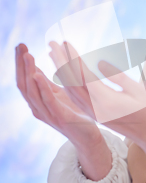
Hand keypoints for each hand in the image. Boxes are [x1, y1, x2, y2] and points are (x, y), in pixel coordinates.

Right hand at [15, 43, 111, 179]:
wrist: (88, 138)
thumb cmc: (74, 116)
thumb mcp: (58, 95)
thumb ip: (46, 84)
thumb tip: (33, 69)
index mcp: (39, 101)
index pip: (24, 79)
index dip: (21, 63)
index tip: (21, 45)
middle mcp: (39, 108)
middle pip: (24, 83)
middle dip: (21, 64)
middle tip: (21, 46)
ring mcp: (48, 113)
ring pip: (33, 91)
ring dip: (29, 71)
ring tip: (28, 55)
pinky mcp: (60, 117)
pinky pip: (48, 100)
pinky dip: (41, 87)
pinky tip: (37, 74)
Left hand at [48, 40, 145, 162]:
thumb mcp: (138, 90)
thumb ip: (118, 77)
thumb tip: (100, 64)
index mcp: (106, 101)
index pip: (83, 76)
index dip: (73, 58)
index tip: (66, 43)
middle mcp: (95, 108)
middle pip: (71, 83)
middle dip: (61, 62)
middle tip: (52, 44)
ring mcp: (93, 113)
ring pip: (70, 91)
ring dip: (60, 72)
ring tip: (54, 55)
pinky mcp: (94, 114)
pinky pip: (75, 97)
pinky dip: (66, 83)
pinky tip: (64, 74)